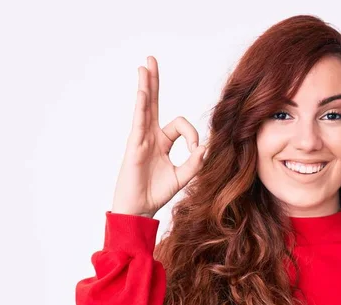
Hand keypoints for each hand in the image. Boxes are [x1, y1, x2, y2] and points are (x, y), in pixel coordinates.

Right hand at [111, 56, 205, 217]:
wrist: (140, 208)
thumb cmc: (156, 192)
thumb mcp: (183, 176)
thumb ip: (195, 163)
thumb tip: (206, 147)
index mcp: (162, 141)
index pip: (179, 124)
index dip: (192, 134)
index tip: (196, 150)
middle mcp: (150, 136)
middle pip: (153, 103)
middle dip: (154, 82)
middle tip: (151, 61)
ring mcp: (140, 139)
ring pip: (144, 107)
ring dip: (146, 86)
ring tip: (145, 66)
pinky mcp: (134, 146)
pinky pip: (139, 122)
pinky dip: (141, 106)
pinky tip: (142, 90)